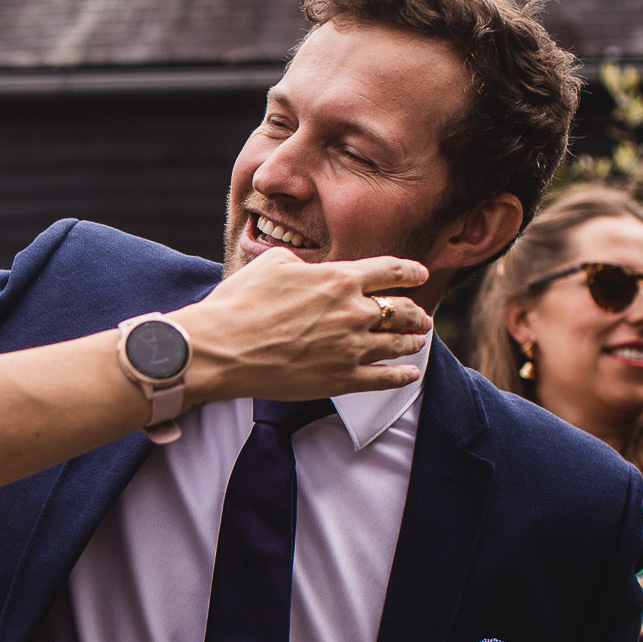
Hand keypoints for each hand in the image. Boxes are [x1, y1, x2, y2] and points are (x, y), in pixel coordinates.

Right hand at [170, 250, 432, 404]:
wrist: (222, 349)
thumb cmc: (240, 304)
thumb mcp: (271, 264)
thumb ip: (301, 262)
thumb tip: (306, 267)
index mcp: (339, 278)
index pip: (390, 270)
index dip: (410, 271)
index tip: (419, 274)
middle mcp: (354, 312)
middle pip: (402, 310)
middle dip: (415, 312)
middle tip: (420, 316)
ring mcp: (351, 348)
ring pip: (399, 343)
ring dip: (412, 341)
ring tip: (416, 341)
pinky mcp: (342, 379)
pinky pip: (386, 378)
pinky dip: (402, 375)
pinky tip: (408, 374)